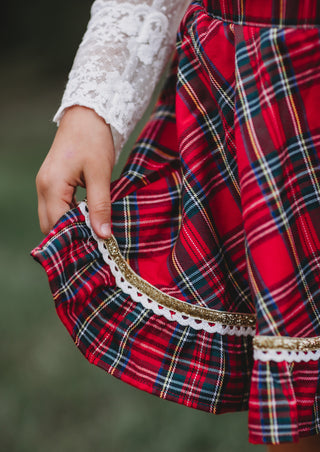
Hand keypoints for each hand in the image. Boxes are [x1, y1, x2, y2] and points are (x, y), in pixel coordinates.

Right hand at [36, 105, 114, 238]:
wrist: (87, 115)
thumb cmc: (93, 140)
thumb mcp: (100, 174)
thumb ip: (100, 205)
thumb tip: (103, 234)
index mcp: (51, 185)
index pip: (56, 225)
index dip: (74, 239)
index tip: (95, 248)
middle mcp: (43, 187)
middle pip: (49, 225)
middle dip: (69, 237)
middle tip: (95, 244)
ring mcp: (45, 185)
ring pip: (52, 218)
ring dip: (70, 227)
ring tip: (94, 234)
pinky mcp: (52, 183)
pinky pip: (57, 207)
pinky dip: (70, 216)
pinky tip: (88, 219)